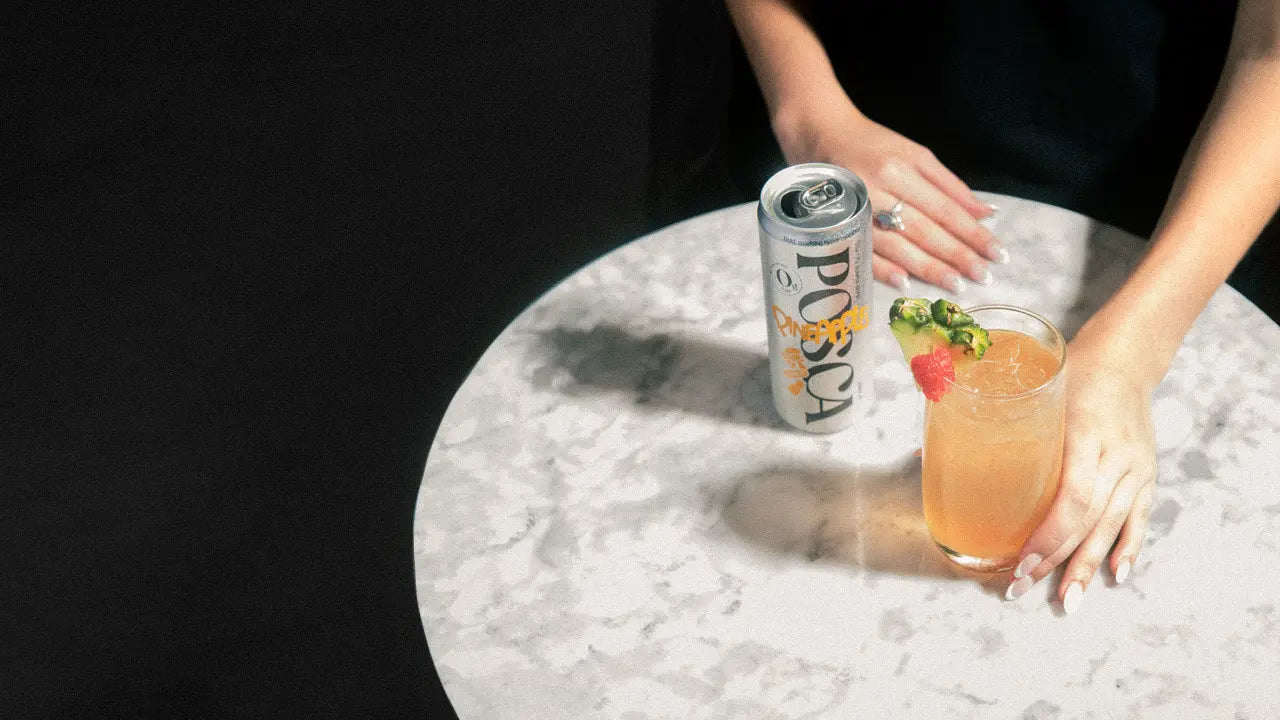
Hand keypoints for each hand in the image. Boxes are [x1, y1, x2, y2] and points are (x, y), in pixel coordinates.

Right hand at [773, 100, 1005, 292]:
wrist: (816, 132)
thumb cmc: (870, 143)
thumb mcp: (914, 153)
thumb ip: (949, 185)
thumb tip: (986, 214)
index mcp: (901, 168)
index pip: (945, 208)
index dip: (972, 233)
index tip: (996, 253)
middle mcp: (878, 188)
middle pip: (924, 229)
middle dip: (956, 255)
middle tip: (983, 276)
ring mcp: (854, 208)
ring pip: (896, 244)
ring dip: (927, 267)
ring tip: (955, 285)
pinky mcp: (835, 223)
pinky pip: (862, 251)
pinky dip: (884, 269)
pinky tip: (906, 284)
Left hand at [1004, 336, 1157, 612]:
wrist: (1124, 359)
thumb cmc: (1068, 373)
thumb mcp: (1030, 391)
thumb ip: (983, 423)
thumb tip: (921, 452)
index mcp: (1085, 432)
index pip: (1073, 496)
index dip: (1048, 535)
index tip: (1020, 560)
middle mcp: (1116, 455)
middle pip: (1088, 520)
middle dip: (1055, 559)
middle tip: (1021, 587)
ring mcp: (1135, 468)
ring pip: (1113, 527)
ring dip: (1087, 567)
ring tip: (1067, 600)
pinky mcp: (1146, 475)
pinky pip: (1139, 519)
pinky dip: (1129, 548)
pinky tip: (1116, 575)